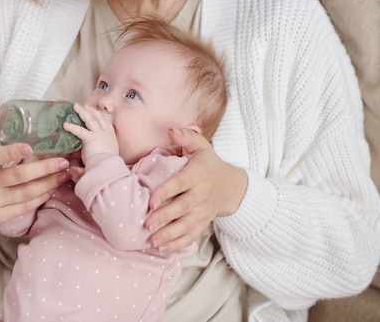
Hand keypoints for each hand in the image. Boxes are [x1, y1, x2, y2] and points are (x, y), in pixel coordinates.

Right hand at [0, 116, 70, 226]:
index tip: (30, 147)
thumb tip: (7, 108)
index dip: (12, 153)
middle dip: (44, 169)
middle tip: (63, 161)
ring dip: (48, 183)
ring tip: (64, 174)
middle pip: (17, 177)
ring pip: (24, 194)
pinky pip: (23, 207)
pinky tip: (52, 188)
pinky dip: (40, 198)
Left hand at [63, 103, 118, 167]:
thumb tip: (89, 154)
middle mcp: (106, 133)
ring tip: (75, 106)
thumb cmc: (106, 163)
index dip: (99, 116)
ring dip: (83, 112)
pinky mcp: (90, 138)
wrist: (107, 166)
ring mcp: (99, 134)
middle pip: (98, 117)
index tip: (94, 111)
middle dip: (91, 110)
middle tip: (85, 105)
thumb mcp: (106, 154)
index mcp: (110, 136)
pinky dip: (72, 127)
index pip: (105, 122)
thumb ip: (98, 150)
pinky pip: (80, 130)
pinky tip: (65, 125)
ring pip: (90, 119)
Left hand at [145, 128, 247, 251]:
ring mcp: (203, 211)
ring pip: (186, 226)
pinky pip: (191, 236)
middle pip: (182, 208)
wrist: (232, 187)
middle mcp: (201, 195)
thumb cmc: (209, 164)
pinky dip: (177, 244)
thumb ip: (186, 137)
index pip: (180, 184)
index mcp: (198, 175)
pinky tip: (163, 249)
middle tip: (147, 224)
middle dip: (165, 218)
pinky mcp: (203, 223)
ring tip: (153, 241)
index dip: (166, 192)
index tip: (151, 201)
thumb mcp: (201, 147)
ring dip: (169, 235)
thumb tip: (171, 130)